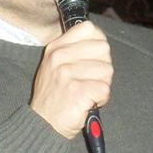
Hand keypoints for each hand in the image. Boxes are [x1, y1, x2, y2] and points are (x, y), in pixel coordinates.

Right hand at [30, 20, 112, 138]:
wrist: (44, 124)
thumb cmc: (55, 95)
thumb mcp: (55, 65)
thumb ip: (74, 49)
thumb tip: (100, 40)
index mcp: (56, 47)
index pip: (89, 29)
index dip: (98, 43)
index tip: (94, 58)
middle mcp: (60, 57)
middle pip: (103, 48)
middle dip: (103, 66)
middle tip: (90, 80)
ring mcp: (67, 73)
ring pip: (107, 70)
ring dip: (102, 85)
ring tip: (87, 93)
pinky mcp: (77, 91)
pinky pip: (105, 89)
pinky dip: (101, 99)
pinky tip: (88, 102)